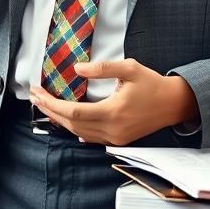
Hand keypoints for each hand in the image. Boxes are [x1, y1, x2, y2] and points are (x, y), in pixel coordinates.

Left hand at [29, 60, 198, 145]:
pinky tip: (66, 120)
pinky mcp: (119, 140)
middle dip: (50, 111)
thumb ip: (102, 69)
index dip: (52, 104)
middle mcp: (112, 129)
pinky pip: (91, 137)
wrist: (174, 104)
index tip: (37, 93)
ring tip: (46, 106)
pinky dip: (75, 128)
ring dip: (60, 120)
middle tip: (35, 97)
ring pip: (80, 132)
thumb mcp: (129, 68)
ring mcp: (115, 137)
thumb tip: (77, 69)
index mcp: (113, 112)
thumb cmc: (152, 83)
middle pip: (72, 124)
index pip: (73, 112)